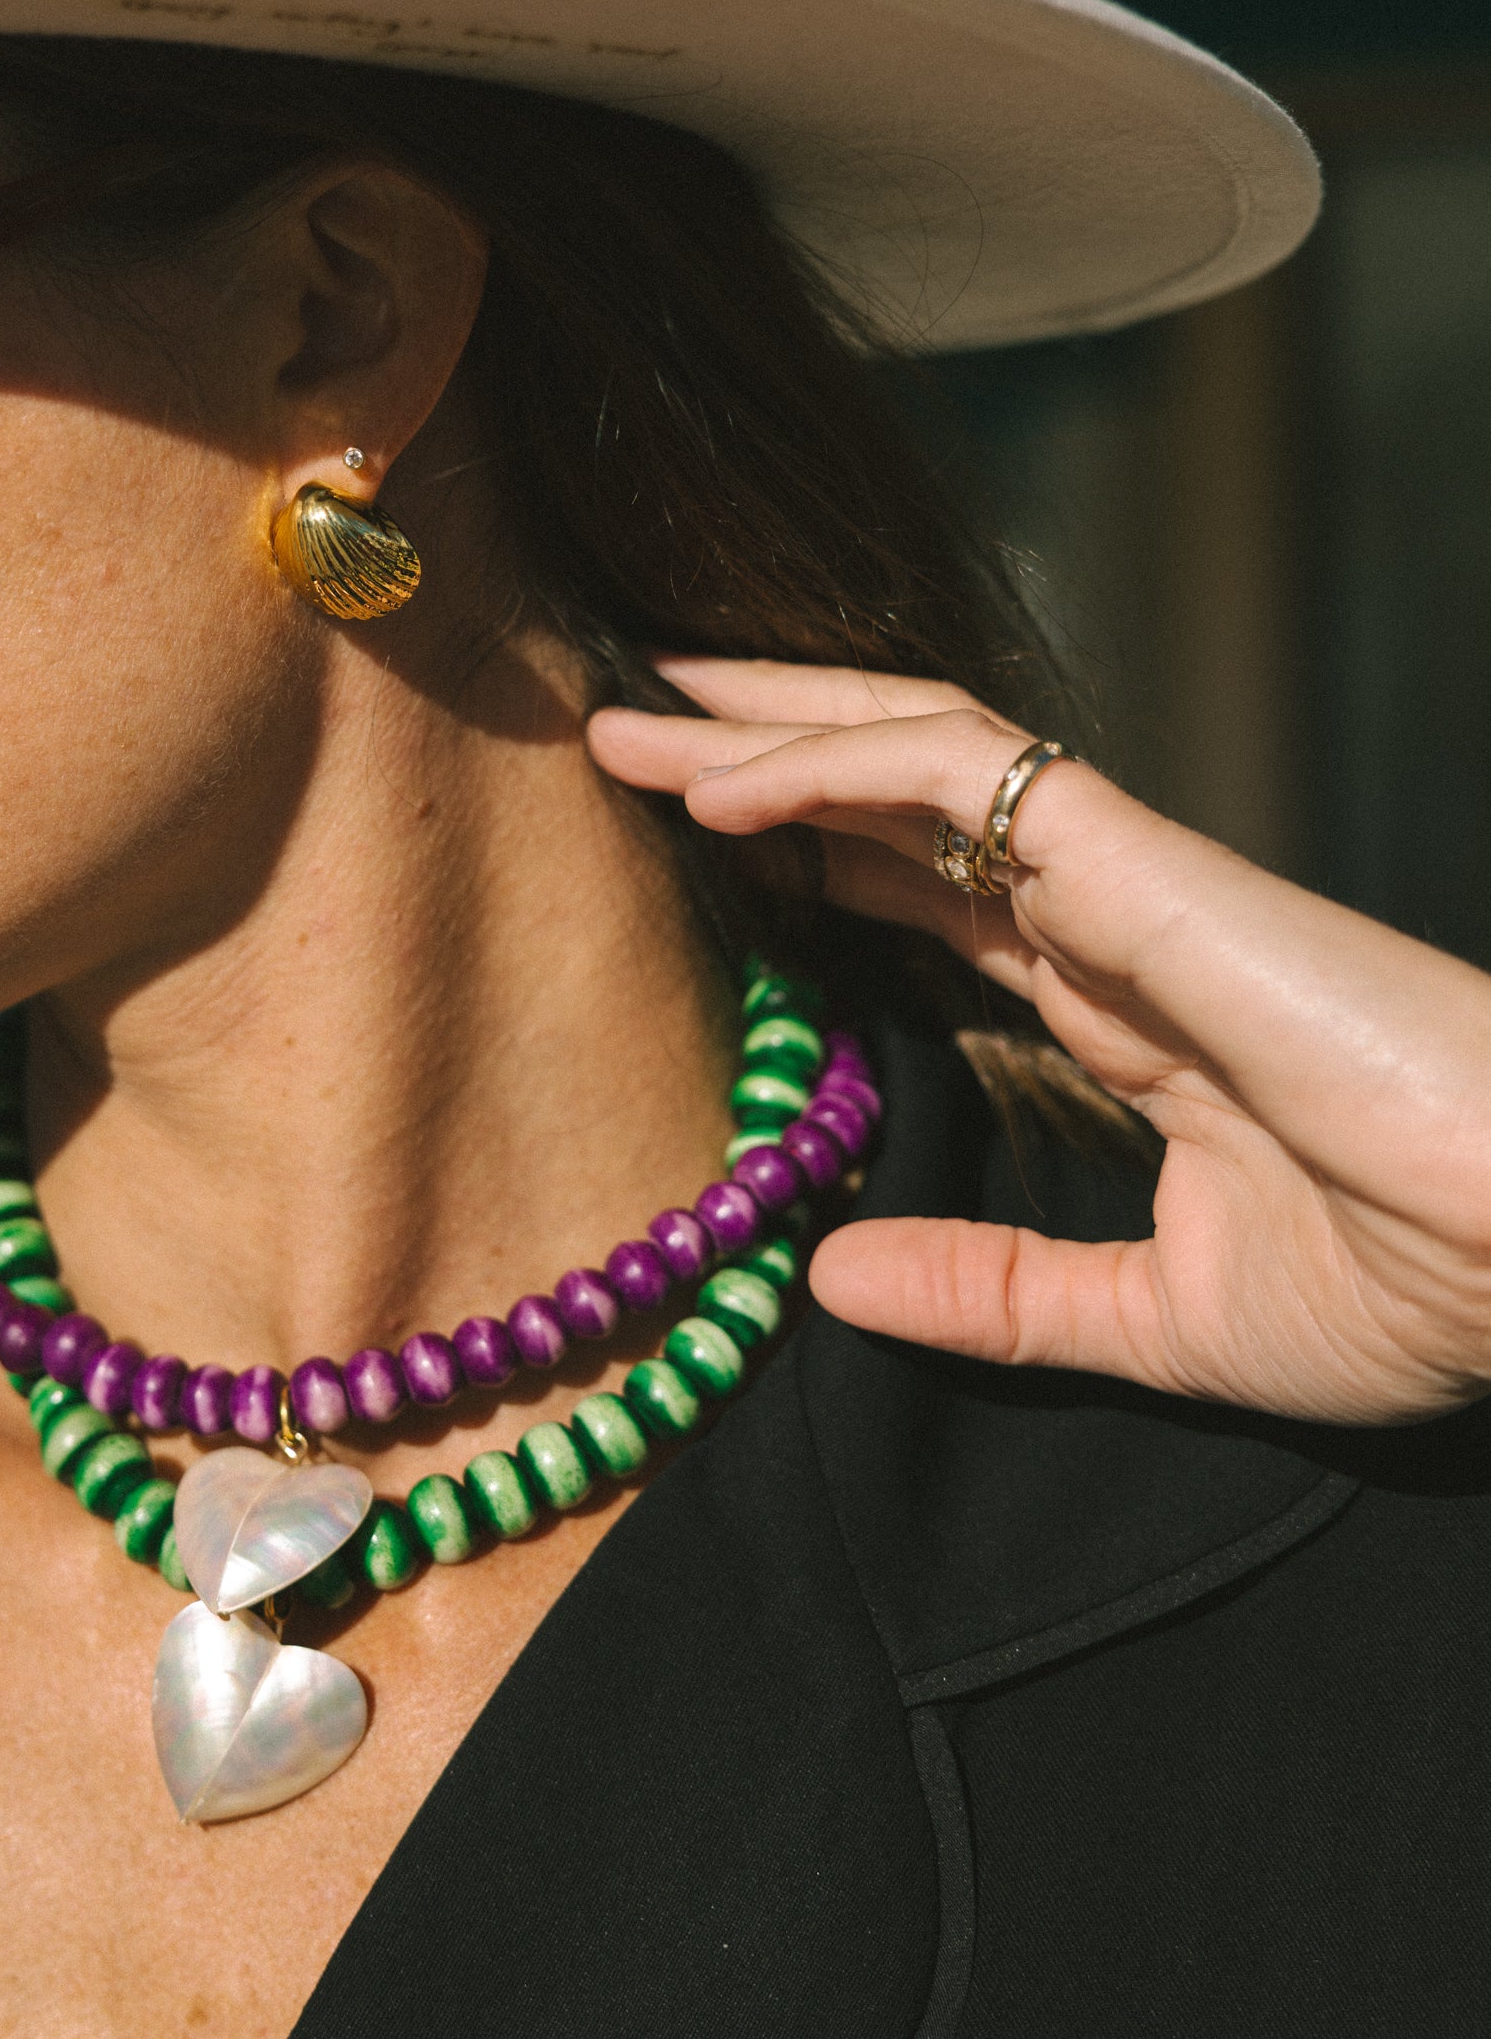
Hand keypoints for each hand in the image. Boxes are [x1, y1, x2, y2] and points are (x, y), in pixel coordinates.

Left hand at [588, 660, 1490, 1425]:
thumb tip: (834, 1281)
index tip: (705, 837)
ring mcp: (1130, 878)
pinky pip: (959, 774)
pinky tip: (720, 783)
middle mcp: (1113, 918)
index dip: (819, 847)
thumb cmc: (1422, 1288)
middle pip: (901, 789)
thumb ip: (998, 1294)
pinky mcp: (1149, 861)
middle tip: (627, 727)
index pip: (938, 890)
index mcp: (1125, 1004)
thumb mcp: (1158, 1317)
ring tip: (634, 720)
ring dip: (767, 725)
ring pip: (913, 746)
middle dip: (763, 747)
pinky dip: (829, 763)